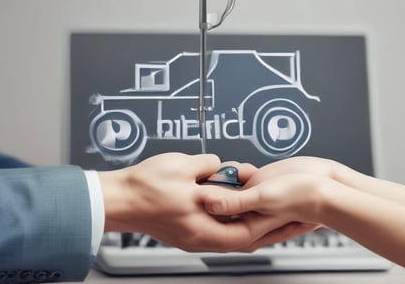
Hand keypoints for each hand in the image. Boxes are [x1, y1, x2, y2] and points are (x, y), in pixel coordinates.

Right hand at [98, 153, 312, 251]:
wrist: (117, 200)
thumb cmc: (142, 189)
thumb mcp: (182, 167)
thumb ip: (208, 166)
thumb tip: (219, 165)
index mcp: (200, 226)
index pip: (246, 232)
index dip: (269, 223)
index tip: (286, 215)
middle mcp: (198, 237)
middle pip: (243, 238)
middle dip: (268, 230)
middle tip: (288, 222)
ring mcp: (191, 236)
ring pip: (231, 236)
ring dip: (252, 227)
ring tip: (270, 217)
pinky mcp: (184, 231)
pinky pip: (218, 231)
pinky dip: (234, 224)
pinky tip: (239, 213)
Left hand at [202, 157, 344, 225]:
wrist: (324, 183)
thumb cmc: (300, 196)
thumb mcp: (263, 197)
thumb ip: (236, 201)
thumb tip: (209, 205)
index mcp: (248, 221)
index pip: (217, 213)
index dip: (207, 200)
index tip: (202, 186)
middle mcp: (249, 210)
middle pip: (220, 199)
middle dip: (217, 186)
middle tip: (217, 177)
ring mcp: (255, 196)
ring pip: (229, 186)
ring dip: (228, 176)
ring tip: (235, 172)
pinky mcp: (261, 183)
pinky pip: (241, 176)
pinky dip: (240, 170)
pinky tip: (244, 167)